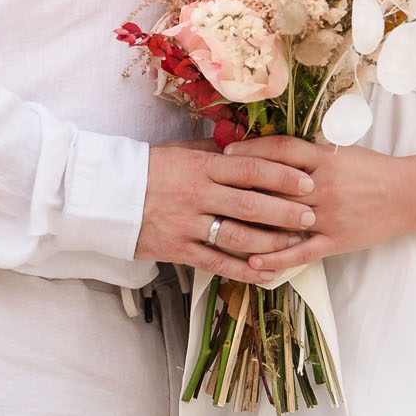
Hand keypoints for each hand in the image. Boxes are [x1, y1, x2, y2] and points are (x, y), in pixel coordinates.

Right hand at [137, 145, 317, 285]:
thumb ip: (214, 148)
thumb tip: (247, 142)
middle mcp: (198, 194)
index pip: (250, 169)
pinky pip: (216, 263)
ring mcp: (187, 224)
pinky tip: (266, 273)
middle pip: (251, 205)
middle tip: (311, 215)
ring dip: (271, 242)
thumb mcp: (179, 149)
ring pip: (238, 236)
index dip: (282, 177)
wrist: (103, 194)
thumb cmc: (146, 168)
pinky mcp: (177, 250)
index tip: (306, 182)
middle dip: (286, 212)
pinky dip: (243, 271)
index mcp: (201, 166)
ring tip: (296, 244)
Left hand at [223, 137, 411, 272]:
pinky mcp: (335, 241)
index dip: (252, 151)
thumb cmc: (372, 169)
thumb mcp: (341, 152)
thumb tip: (271, 149)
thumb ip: (309, 152)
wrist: (408, 196)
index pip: (281, 151)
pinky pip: (300, 252)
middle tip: (210, 186)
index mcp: (326, 159)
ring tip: (219, 223)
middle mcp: (324, 186)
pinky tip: (251, 261)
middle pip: (275, 186)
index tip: (226, 152)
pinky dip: (275, 258)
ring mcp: (329, 216)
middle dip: (241, 185)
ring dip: (250, 222)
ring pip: (282, 220)